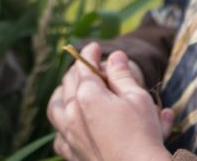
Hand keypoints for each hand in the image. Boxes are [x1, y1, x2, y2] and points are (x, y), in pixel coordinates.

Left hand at [47, 42, 173, 160]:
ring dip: (62, 95)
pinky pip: (59, 136)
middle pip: (68, 83)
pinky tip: (71, 124)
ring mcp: (69, 136)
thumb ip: (122, 75)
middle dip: (79, 71)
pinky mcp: (72, 154)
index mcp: (87, 95)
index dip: (90, 54)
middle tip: (92, 67)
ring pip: (55, 108)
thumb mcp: (137, 97)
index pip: (84, 66)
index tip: (95, 47)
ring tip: (72, 90)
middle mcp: (72, 114)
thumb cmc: (141, 135)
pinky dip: (62, 125)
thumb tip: (114, 56)